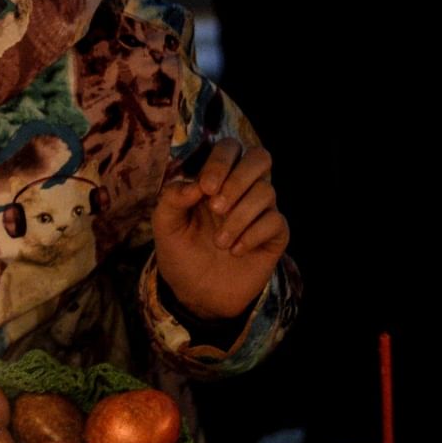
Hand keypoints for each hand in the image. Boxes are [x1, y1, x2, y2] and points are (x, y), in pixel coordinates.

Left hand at [153, 139, 288, 321]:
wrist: (195, 294)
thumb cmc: (181, 253)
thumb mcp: (165, 225)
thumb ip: (172, 198)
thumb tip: (195, 184)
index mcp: (216, 180)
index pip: (230, 148)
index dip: (221, 161)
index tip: (205, 189)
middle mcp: (242, 190)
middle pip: (260, 158)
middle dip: (238, 179)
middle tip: (216, 208)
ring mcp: (261, 211)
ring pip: (267, 192)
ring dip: (239, 217)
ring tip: (219, 242)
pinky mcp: (274, 235)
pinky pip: (276, 221)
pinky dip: (253, 235)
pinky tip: (235, 251)